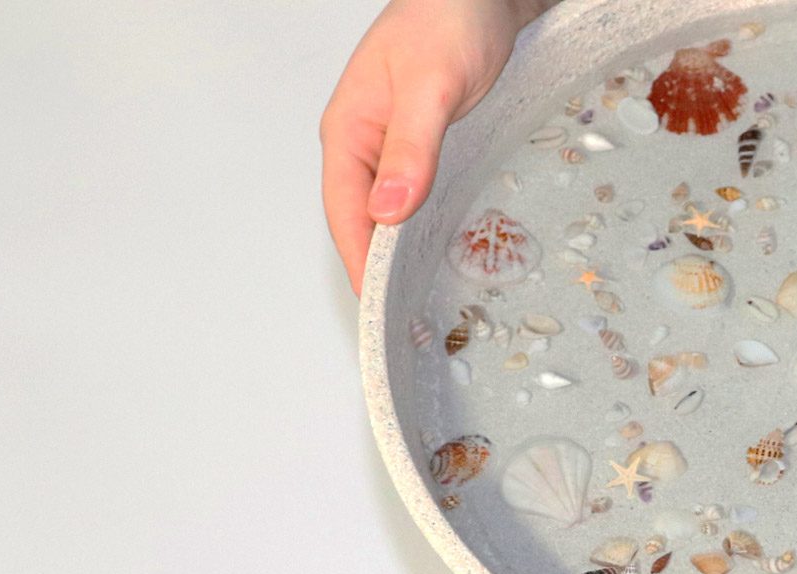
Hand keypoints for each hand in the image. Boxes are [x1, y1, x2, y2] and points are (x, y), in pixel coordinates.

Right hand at [321, 0, 538, 293]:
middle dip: (377, 268)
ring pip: (389, 210)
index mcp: (350, 129)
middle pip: (362, 218)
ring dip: (401, 252)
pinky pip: (414, 195)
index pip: (345, 212)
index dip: (359, 262)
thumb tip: (388, 211)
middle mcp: (365, 141)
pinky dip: (423, 227)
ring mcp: (392, 143)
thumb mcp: (433, 86)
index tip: (376, 307)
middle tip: (403, 320)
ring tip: (421, 300)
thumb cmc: (450, 19)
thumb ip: (412, 148)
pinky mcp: (423, 143)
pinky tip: (443, 250)